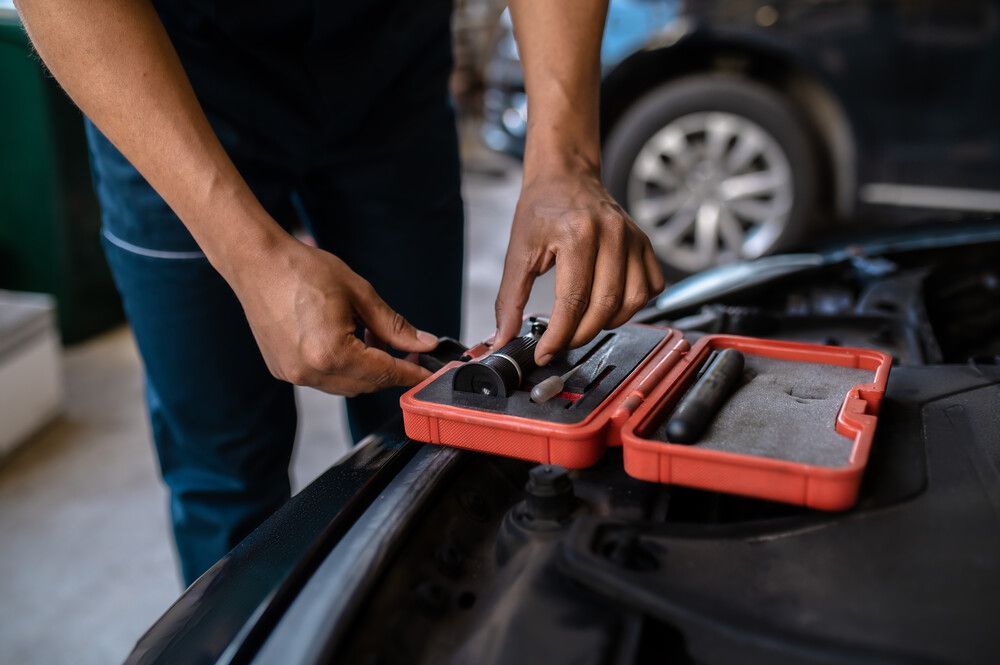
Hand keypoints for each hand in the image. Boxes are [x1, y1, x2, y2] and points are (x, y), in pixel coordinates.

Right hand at [230, 236, 437, 395]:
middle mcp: (310, 372)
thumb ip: (394, 326)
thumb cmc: (304, 270)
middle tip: (407, 349)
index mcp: (332, 353)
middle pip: (367, 385)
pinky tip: (347, 340)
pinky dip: (343, 367)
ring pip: (346, 385)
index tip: (431, 372)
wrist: (256, 263)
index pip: (385, 373)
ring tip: (372, 337)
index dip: (411, 374)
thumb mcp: (360, 294)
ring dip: (366, 369)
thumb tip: (424, 344)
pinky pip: (324, 379)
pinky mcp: (283, 370)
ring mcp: (293, 374)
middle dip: (391, 370)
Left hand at [494, 168, 664, 363]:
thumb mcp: (517, 251)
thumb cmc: (541, 208)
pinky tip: (610, 305)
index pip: (573, 301)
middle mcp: (612, 234)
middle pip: (605, 305)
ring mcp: (633, 238)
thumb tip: (502, 338)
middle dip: (580, 334)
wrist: (565, 174)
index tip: (545, 352)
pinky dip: (633, 306)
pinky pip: (651, 288)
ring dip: (608, 323)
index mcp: (577, 234)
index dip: (559, 335)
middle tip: (561, 342)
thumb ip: (509, 299)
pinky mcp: (645, 243)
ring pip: (633, 301)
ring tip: (584, 323)